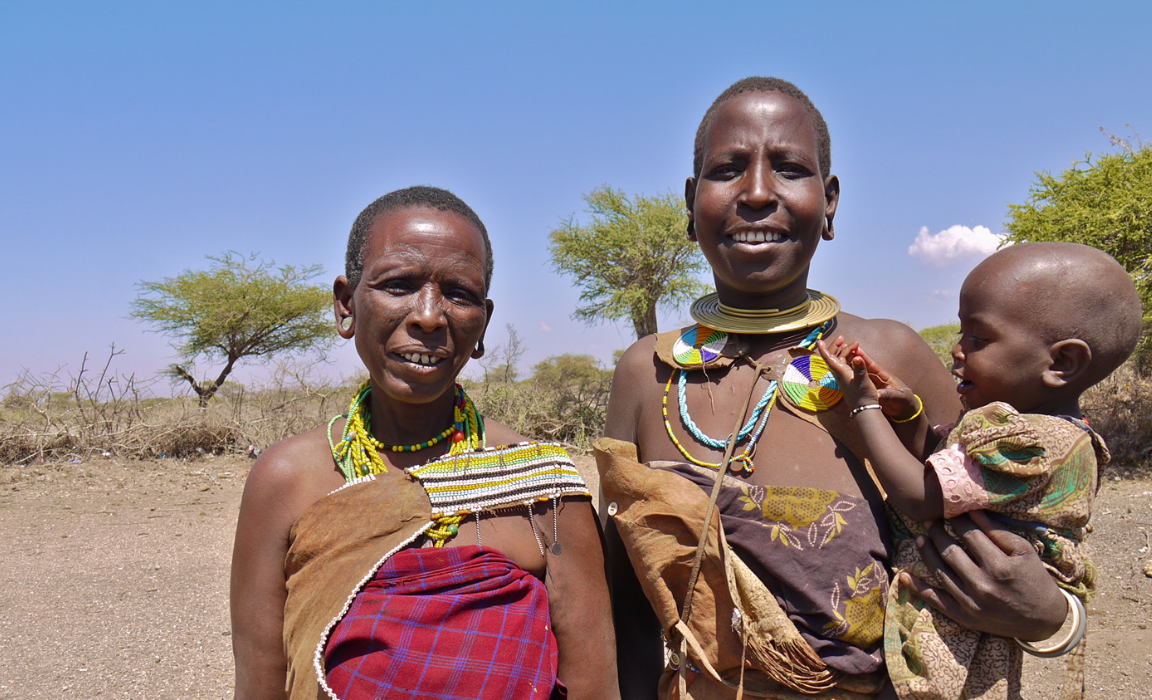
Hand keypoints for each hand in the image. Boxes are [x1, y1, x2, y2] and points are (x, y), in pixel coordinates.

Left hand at [817, 337, 879, 408]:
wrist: (864, 410)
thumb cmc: (863, 396)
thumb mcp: (863, 381)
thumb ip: (860, 369)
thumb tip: (857, 357)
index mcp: (840, 373)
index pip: (829, 359)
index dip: (823, 349)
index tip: (819, 341)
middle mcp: (840, 374)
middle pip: (834, 357)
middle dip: (837, 346)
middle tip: (842, 337)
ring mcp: (844, 377)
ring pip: (841, 360)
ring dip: (845, 351)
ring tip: (854, 344)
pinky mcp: (849, 379)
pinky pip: (846, 365)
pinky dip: (849, 357)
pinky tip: (855, 355)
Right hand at [850, 345, 918, 419]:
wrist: (907, 409)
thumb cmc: (905, 400)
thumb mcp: (899, 396)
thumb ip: (889, 394)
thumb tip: (878, 394)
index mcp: (885, 376)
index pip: (873, 365)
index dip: (864, 357)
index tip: (855, 349)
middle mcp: (878, 378)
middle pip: (865, 366)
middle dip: (855, 358)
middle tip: (844, 350)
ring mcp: (874, 383)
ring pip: (861, 373)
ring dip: (852, 366)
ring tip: (841, 360)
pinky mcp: (872, 390)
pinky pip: (861, 382)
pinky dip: (854, 377)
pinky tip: (845, 374)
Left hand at [898, 511, 1065, 640]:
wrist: (1044, 621)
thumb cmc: (1035, 580)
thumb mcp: (1024, 552)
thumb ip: (997, 532)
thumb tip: (972, 511)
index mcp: (1000, 567)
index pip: (970, 536)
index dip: (957, 520)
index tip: (949, 510)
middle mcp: (982, 585)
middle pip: (950, 552)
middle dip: (937, 533)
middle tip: (928, 520)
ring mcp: (971, 604)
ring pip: (940, 572)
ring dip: (926, 552)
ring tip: (919, 537)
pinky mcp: (965, 617)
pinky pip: (936, 601)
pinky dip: (918, 588)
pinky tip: (904, 575)